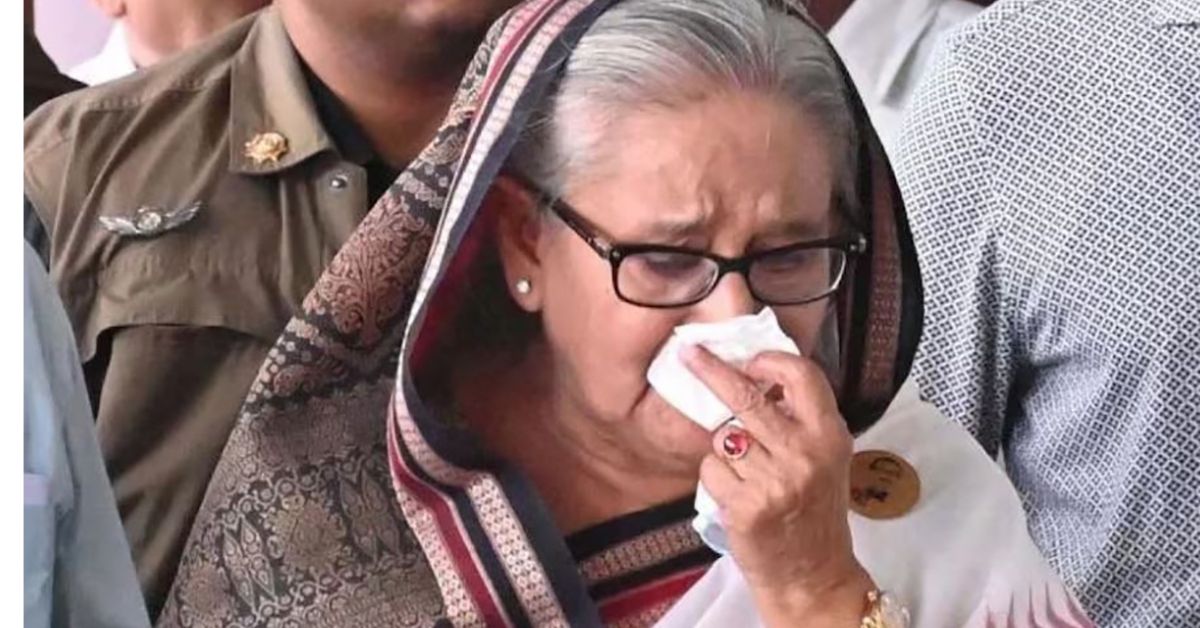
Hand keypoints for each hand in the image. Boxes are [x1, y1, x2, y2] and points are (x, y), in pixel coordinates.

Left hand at [682, 345, 872, 626]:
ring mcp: (775, 480)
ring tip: (748, 475)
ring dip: (725, 451)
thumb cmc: (813, 511)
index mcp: (830, 435)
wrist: (813, 575)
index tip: (748, 359)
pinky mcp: (747, 505)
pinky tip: (738, 496)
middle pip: (747, 396)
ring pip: (723, 437)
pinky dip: (716, 480)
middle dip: (712, 371)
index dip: (770, 360)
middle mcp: (805, 453)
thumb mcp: (826, 458)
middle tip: (689, 353)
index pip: (802, 376)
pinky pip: (711, 470)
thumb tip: (756, 375)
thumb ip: (800, 420)